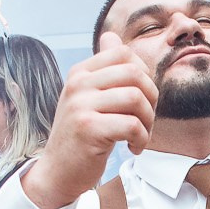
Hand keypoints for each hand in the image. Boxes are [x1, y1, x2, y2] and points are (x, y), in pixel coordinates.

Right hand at [21, 33, 157, 208]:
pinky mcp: (88, 128)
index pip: (124, 53)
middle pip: (135, 73)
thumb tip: (112, 36)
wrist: (58, 172)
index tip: (142, 99)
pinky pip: (132, 125)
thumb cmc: (81, 136)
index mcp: (80, 73)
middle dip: (151, 98)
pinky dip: (142, 139)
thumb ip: (103, 69)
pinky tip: (133, 148)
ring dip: (148, 121)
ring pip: (136, 98)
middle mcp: (78, 84)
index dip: (144, 74)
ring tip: (141, 136)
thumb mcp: (88, 97)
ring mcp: (80, 105)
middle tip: (146, 120)